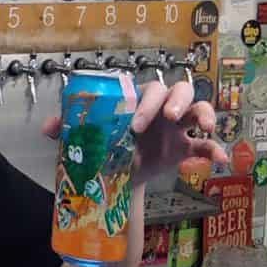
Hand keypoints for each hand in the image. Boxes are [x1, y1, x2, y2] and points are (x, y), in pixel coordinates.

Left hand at [42, 79, 227, 186]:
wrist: (115, 177)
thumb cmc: (104, 147)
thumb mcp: (87, 137)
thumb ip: (67, 127)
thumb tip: (46, 128)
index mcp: (137, 101)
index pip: (148, 89)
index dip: (146, 101)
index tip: (135, 125)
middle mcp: (160, 109)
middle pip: (177, 90)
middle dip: (175, 102)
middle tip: (167, 120)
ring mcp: (177, 127)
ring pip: (199, 107)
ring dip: (205, 113)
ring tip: (205, 128)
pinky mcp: (185, 147)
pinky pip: (206, 144)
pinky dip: (216, 148)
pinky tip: (221, 158)